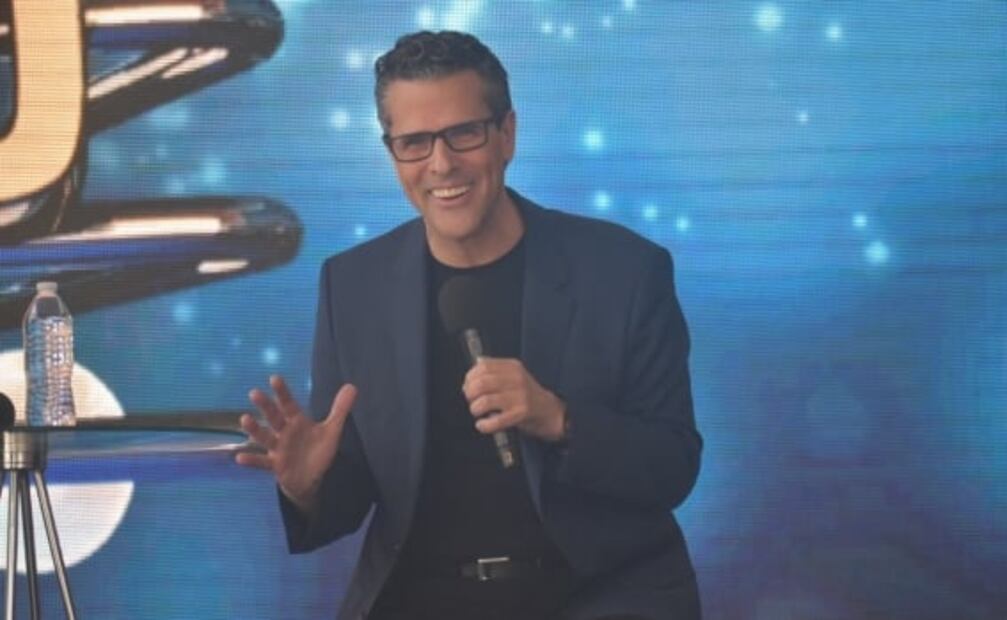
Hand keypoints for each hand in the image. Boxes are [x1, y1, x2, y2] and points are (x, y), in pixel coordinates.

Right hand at [235, 375, 356, 513]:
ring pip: (264, 437)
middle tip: (254, 392)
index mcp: (297, 421)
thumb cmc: (317, 450)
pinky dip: (252, 460)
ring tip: (244, 419)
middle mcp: (284, 432)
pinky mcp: (275, 466)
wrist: (310, 478)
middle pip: (274, 417)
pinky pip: (262, 463)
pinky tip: (239, 458)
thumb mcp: (331, 430)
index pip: (289, 404)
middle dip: (265, 406)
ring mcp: (278, 449)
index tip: (274, 378)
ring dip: (255, 429)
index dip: (282, 392)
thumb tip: (352, 386)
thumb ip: (340, 409)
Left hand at [462, 358, 565, 441]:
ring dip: (475, 409)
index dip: (470, 377)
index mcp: (513, 367)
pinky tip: (482, 425)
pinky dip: (485, 425)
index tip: (467, 386)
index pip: (483, 366)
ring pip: (486, 401)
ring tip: (477, 412)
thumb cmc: (526, 395)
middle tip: (471, 400)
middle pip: (482, 383)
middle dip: (470, 394)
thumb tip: (476, 363)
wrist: (550, 411)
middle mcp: (517, 379)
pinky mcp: (522, 413)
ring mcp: (520, 396)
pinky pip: (496, 420)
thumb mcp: (513, 376)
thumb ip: (495, 370)